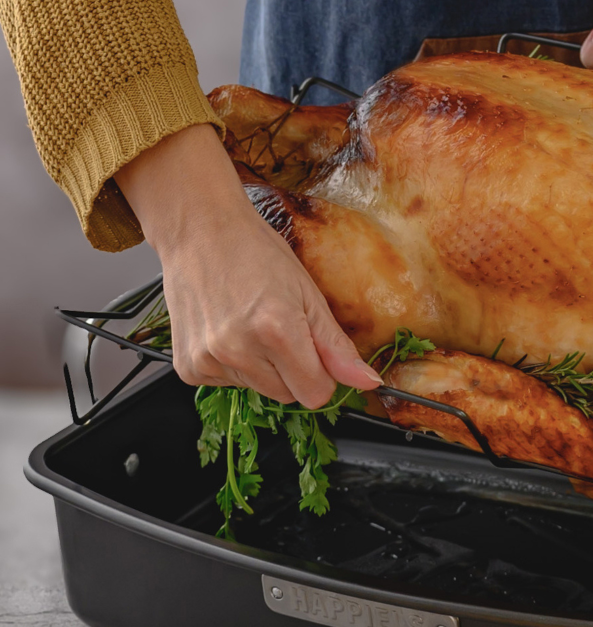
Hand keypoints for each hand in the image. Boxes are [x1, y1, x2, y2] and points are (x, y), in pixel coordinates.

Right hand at [116, 124, 381, 407]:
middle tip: (279, 327)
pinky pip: (229, 385)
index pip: (316, 394)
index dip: (321, 374)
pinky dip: (234, 365)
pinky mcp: (189, 367)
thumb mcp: (309, 293)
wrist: (199, 230)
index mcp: (276, 330)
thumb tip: (369, 383)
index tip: (313, 348)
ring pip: (259, 390)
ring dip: (263, 367)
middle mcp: (239, 351)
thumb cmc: (256, 252)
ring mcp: (208, 361)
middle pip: (288, 396)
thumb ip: (337, 346)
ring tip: (250, 324)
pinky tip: (227, 330)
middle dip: (293, 371)